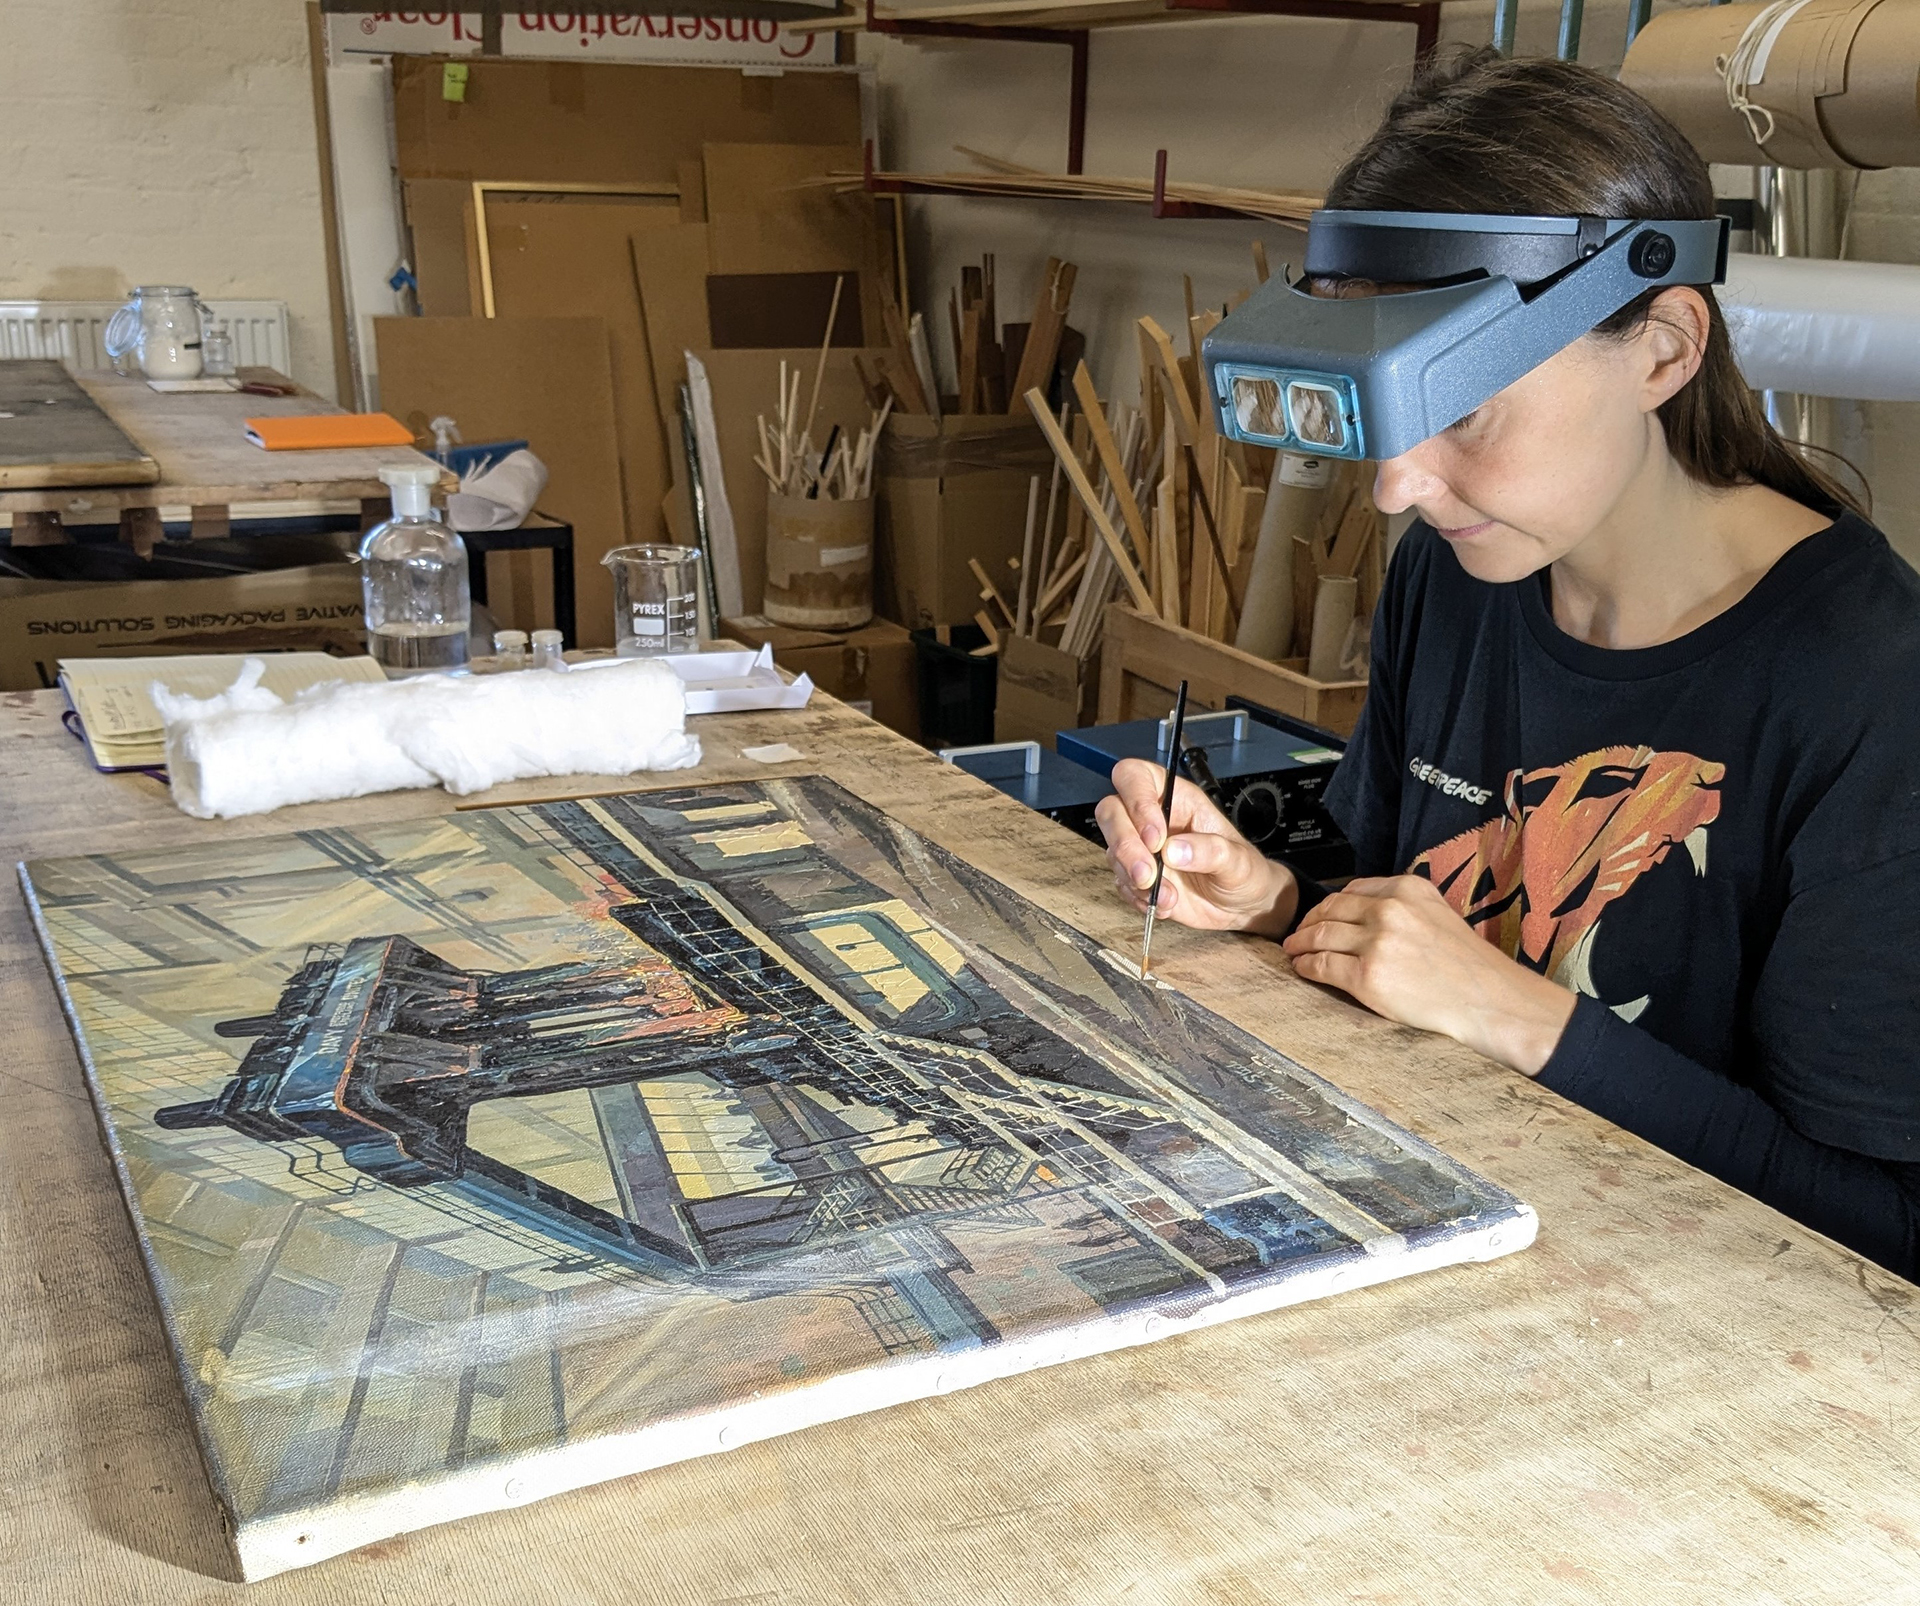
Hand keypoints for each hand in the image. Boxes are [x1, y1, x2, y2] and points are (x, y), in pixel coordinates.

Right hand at [1095, 757, 1296, 936]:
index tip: (1155, 837)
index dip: (1136, 800)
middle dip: (1125, 844)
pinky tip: (1165, 904)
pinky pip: (1120, 883)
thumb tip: (1174, 850)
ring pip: (1112, 850)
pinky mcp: (1137, 877)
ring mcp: (1141, 848)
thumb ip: (1210, 851)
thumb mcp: (1238, 860)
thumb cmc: (1244, 871)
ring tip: (1169, 897)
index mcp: (1177, 799)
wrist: (1242, 907)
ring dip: (1134, 877)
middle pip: (1111, 811)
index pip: (1136, 777)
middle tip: (1148, 873)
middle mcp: (1153, 819)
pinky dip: (1138, 897)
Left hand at [1282, 874, 1576, 1073]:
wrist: (1487, 1001)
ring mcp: (1377, 942)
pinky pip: (1322, 965)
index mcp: (1406, 888)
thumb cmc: (1466, 965)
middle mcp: (1389, 909)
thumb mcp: (1437, 913)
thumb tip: (1359, 910)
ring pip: (1320, 936)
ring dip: (1301, 943)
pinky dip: (1306, 966)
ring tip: (1294, 951)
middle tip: (1298, 934)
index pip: (1352, 891)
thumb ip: (1401, 905)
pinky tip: (1303, 969)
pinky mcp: (1367, 976)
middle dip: (1309, 923)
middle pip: (1330, 910)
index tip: (1320, 915)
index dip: (1329, 905)